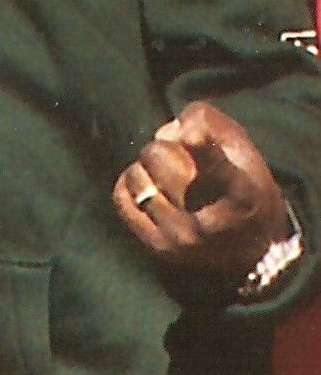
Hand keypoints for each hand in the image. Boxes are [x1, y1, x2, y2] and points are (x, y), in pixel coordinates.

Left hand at [113, 101, 291, 284]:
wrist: (252, 250)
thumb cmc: (245, 186)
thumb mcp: (243, 149)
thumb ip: (209, 124)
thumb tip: (168, 131)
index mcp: (241, 194)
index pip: (218, 168)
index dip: (202, 147)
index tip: (192, 136)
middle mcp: (210, 223)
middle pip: (161, 157)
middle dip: (164, 146)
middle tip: (178, 156)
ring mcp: (181, 238)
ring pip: (137, 176)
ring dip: (146, 167)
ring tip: (166, 175)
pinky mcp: (158, 247)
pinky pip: (122, 198)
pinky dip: (131, 185)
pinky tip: (150, 187)